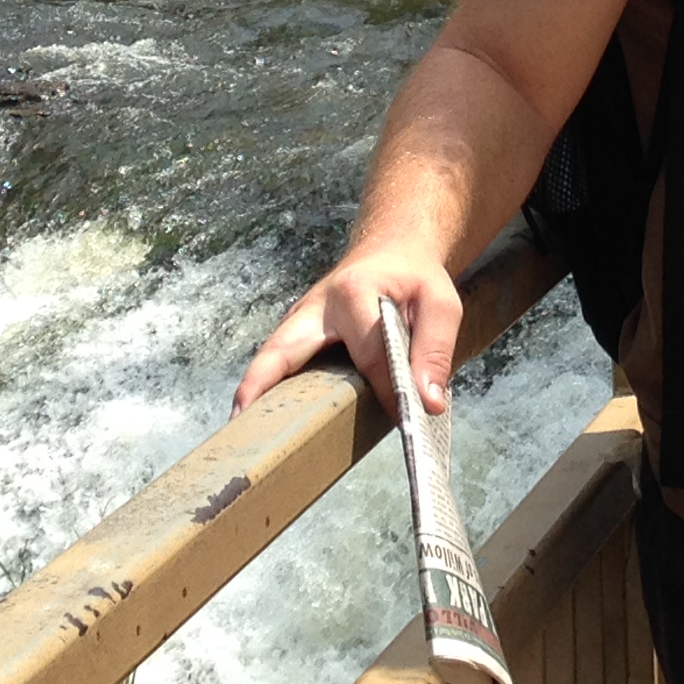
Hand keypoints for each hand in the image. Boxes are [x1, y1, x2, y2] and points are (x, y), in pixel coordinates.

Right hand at [232, 245, 461, 420]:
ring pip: (270, 357)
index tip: (403, 421)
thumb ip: (435, 351)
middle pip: (281, 349)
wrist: (391, 251)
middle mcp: (315, 307)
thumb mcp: (440, 304)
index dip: (387, 391)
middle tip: (244, 423)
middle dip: (260, 384)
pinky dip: (266, 387)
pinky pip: (277, 361)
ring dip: (254, 391)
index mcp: (354, 293)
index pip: (369, 355)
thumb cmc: (414, 279)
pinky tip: (262, 420)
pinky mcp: (295, 332)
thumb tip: (427, 403)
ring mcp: (299, 320)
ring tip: (243, 432)